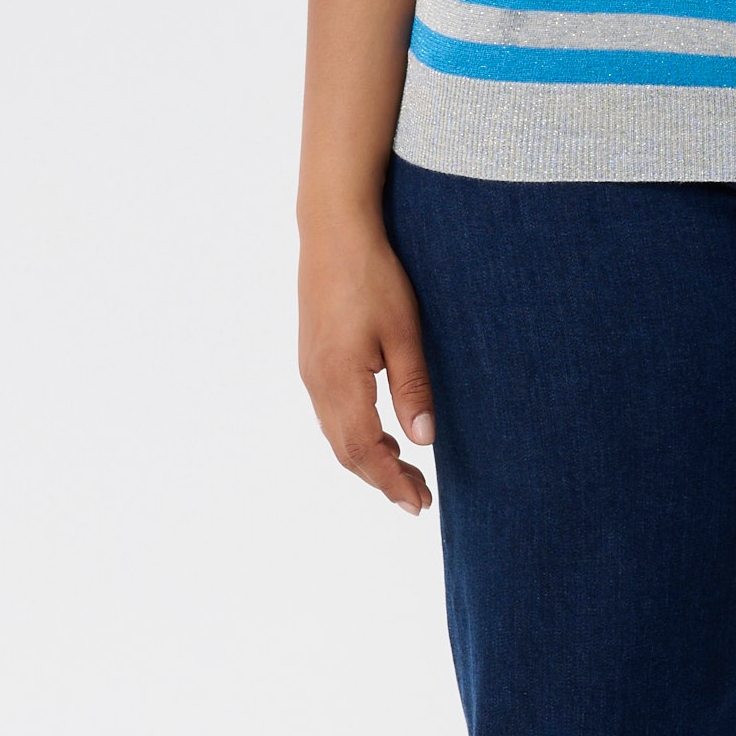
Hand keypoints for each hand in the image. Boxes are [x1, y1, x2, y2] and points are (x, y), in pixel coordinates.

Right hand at [299, 212, 435, 513]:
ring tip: (405, 473)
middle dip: (382, 479)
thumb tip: (424, 441)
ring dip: (369, 460)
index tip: (419, 503)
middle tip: (418, 498)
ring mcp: (310, 371)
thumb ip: (412, 388)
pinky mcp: (313, 359)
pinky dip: (356, 435)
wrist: (333, 232)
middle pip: (346, 451)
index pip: (365, 450)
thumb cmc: (373, 276)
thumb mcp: (404, 332)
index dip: (392, 481)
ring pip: (336, 435)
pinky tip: (382, 433)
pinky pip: (331, 414)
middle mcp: (317, 382)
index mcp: (339, 380)